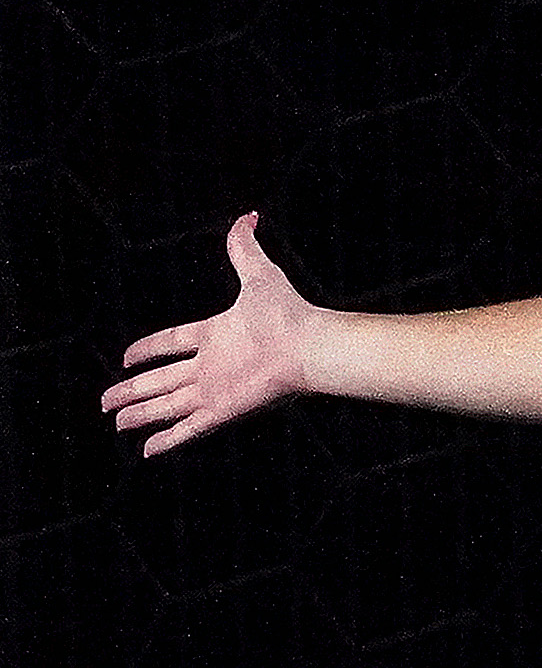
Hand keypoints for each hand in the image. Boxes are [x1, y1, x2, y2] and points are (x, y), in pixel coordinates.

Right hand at [100, 212, 319, 454]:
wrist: (309, 345)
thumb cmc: (289, 314)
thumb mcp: (258, 274)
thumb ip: (244, 248)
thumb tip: (246, 216)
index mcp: (214, 335)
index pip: (171, 343)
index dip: (147, 350)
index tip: (125, 357)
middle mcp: (210, 366)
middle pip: (160, 381)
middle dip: (132, 391)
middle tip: (106, 400)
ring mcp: (214, 389)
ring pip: (165, 406)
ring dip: (139, 414)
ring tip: (114, 422)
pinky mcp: (221, 409)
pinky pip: (188, 428)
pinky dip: (168, 439)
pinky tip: (148, 451)